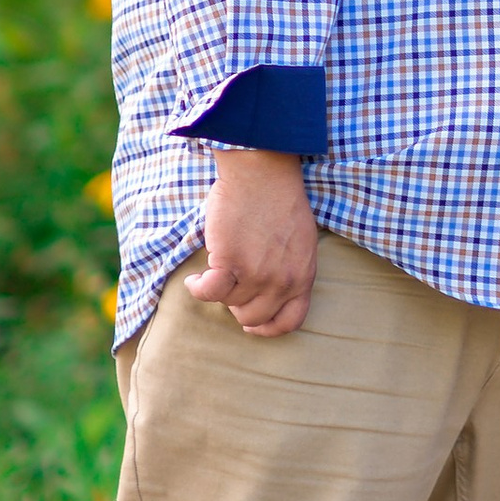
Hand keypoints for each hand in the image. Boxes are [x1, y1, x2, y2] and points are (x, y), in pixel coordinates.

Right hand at [186, 147, 317, 335]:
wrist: (264, 172)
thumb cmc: (279, 199)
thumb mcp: (300, 241)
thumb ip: (289, 268)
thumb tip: (268, 291)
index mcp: (304, 275)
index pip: (290, 321)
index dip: (268, 328)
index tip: (252, 324)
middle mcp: (283, 280)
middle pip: (253, 317)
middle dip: (237, 305)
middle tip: (229, 284)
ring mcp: (258, 274)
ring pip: (229, 304)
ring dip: (217, 290)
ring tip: (212, 269)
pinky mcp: (231, 262)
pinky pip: (209, 292)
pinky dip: (198, 288)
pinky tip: (196, 278)